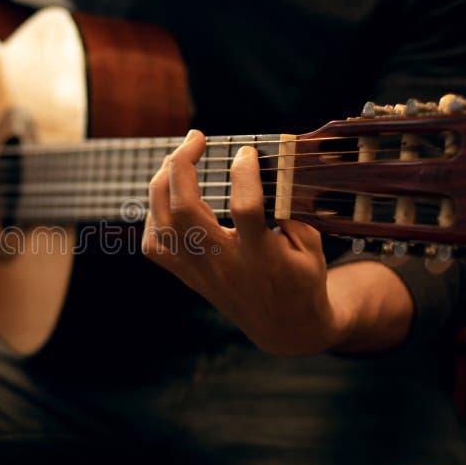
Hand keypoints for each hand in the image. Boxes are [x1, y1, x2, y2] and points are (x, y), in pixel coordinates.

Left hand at [142, 130, 350, 354]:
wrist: (283, 329)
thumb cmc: (302, 281)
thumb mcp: (311, 246)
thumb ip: (291, 210)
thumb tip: (265, 170)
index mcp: (261, 258)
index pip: (245, 209)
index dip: (244, 174)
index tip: (246, 151)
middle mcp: (223, 265)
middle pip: (185, 211)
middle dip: (182, 165)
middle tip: (196, 136)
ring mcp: (199, 272)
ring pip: (163, 224)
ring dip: (163, 183)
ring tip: (178, 157)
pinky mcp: (187, 277)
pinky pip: (155, 245)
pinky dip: (154, 216)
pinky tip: (169, 197)